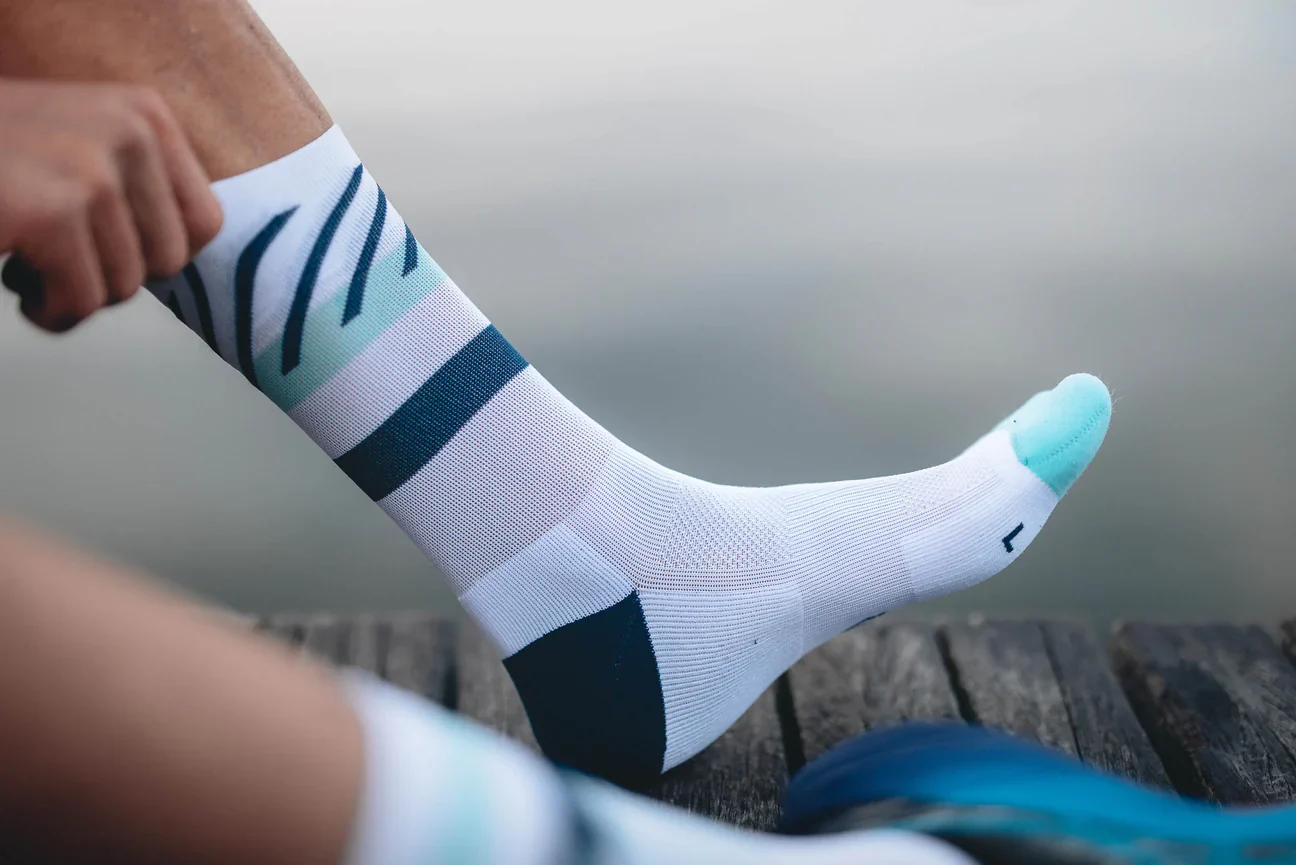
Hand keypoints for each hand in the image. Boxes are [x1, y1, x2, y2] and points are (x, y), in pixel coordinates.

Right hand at [0, 79, 222, 331]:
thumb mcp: (76, 149)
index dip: (152, 255)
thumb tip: (184, 255)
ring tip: (22, 257)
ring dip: (68, 291)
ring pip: (123, 288)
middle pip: (167, 263)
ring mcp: (91, 169)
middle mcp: (128, 130)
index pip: (205, 224)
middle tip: (49, 253)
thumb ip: (135, 187)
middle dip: (107, 274)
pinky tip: (9, 277)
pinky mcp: (51, 212)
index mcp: (143, 114)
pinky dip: (46, 310)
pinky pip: (81, 301)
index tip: (100, 246)